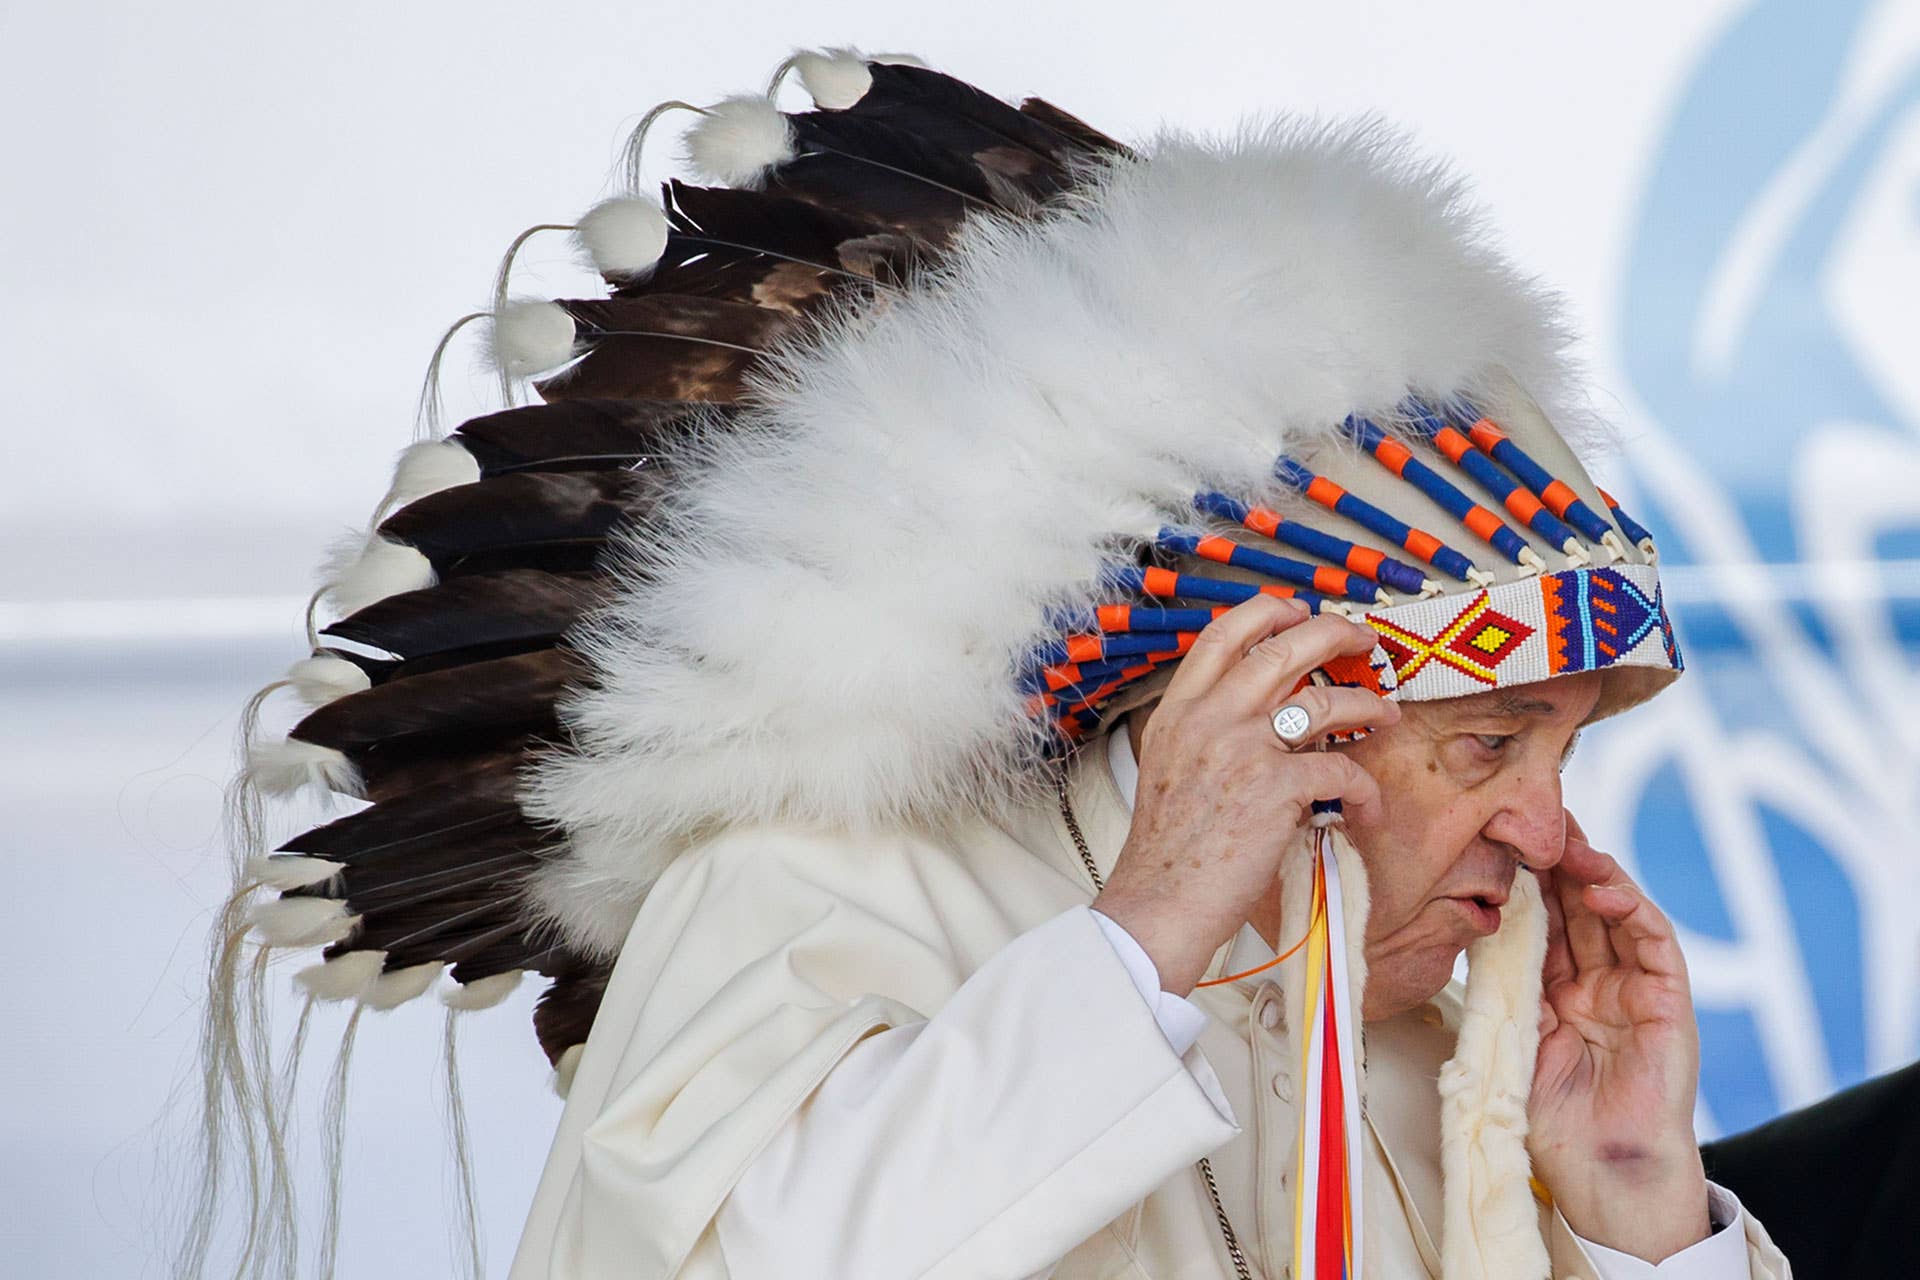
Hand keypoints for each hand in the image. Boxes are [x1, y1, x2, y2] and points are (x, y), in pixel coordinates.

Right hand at [1089, 595, 1397, 995]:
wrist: (1159, 902)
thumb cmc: (1169, 849)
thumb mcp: (1169, 766)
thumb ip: (1204, 729)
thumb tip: (1263, 714)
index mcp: (1178, 710)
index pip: (1223, 635)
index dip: (1268, 612)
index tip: (1299, 612)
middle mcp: (1208, 718)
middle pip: (1282, 648)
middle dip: (1334, 634)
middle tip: (1363, 640)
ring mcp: (1243, 750)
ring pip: (1323, 701)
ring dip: (1365, 702)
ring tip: (1385, 711)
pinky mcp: (1276, 790)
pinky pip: (1341, 772)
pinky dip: (1364, 788)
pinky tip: (1366, 805)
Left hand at [1527, 812, 1710, 1261]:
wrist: (1601, 1174)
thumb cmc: (1551, 1121)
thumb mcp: (1511, 1037)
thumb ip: (1502, 984)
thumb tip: (1468, 926)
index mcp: (1553, 990)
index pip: (1538, 920)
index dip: (1523, 880)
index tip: (1498, 837)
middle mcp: (1594, 981)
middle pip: (1576, 906)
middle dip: (1556, 860)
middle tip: (1536, 816)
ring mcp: (1632, 988)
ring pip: (1615, 913)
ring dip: (1593, 873)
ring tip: (1568, 843)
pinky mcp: (1666, 1000)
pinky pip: (1653, 943)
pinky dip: (1632, 910)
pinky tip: (1605, 888)